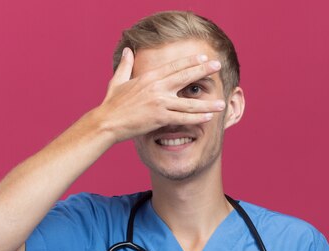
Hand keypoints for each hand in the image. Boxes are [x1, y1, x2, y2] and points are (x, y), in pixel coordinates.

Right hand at [97, 47, 225, 142]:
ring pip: (188, 102)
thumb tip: (127, 51)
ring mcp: (159, 103)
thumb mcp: (118, 81)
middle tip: (217, 66)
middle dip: (203, 71)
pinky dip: (196, 118)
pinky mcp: (159, 118)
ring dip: (207, 102)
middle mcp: (156, 87)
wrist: (107, 122)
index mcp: (149, 77)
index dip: (190, 62)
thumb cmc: (111, 104)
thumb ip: (125, 65)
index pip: (174, 67)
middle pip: (185, 77)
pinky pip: (182, 118)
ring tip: (221, 102)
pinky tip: (208, 117)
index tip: (203, 58)